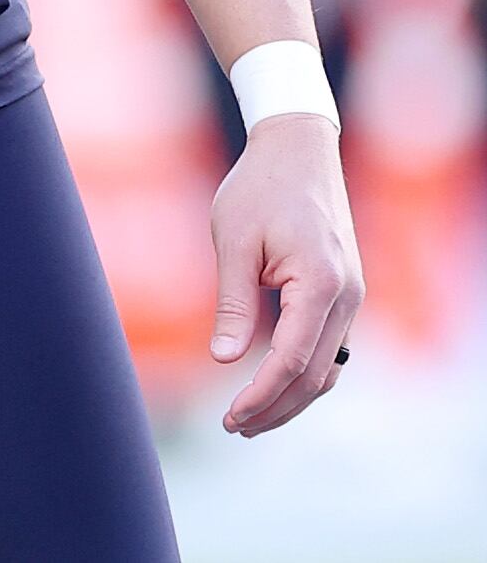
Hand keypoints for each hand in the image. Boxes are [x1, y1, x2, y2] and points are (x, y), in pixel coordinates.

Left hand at [210, 114, 361, 436]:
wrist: (298, 149)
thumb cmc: (259, 188)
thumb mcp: (233, 241)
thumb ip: (233, 303)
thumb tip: (224, 358)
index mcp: (321, 284)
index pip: (294, 360)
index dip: (262, 394)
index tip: (231, 418)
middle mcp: (348, 297)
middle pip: (317, 375)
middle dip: (276, 407)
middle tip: (234, 428)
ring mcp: (352, 297)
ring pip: (329, 367)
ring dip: (292, 396)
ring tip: (249, 417)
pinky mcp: (344, 293)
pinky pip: (331, 347)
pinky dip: (305, 372)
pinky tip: (274, 384)